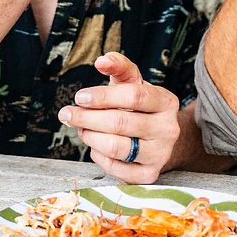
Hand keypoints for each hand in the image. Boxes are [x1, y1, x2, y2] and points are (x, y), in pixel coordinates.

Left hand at [58, 52, 180, 183]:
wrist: (158, 140)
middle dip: (87, 117)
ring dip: (90, 136)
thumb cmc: (141, 107)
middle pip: (120, 122)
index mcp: (167, 101)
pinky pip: (114, 167)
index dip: (102, 96)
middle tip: (68, 114)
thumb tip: (101, 60)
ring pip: (114, 147)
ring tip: (82, 129)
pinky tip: (96, 145)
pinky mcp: (149, 175)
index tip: (79, 97)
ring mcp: (160, 154)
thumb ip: (119, 67)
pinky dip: (98, 155)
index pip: (133, 95)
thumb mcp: (134, 83)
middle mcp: (168, 129)